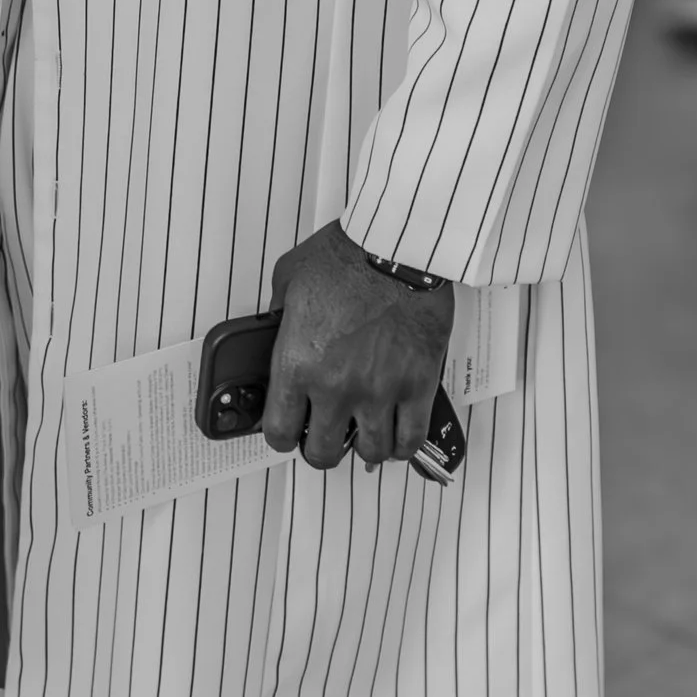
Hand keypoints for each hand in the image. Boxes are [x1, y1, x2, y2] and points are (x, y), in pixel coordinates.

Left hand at [260, 219, 455, 473]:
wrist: (398, 244)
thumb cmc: (347, 254)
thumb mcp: (288, 279)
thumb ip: (280, 316)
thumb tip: (278, 331)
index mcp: (297, 364)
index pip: (279, 431)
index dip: (282, 436)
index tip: (289, 430)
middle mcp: (335, 386)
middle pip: (324, 452)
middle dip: (322, 447)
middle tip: (326, 434)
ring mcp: (380, 390)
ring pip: (371, 452)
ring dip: (365, 447)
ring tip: (364, 432)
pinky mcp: (418, 385)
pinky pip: (411, 439)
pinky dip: (403, 445)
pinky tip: (396, 434)